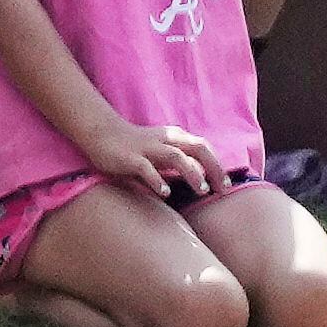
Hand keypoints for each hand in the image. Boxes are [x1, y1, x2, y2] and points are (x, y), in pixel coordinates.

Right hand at [88, 119, 227, 197]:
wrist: (101, 133)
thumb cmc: (136, 147)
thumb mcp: (162, 153)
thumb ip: (180, 165)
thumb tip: (202, 182)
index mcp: (175, 137)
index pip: (204, 148)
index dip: (218, 166)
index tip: (226, 186)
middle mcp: (165, 140)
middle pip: (198, 149)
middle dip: (214, 169)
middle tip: (222, 190)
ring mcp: (148, 148)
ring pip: (176, 157)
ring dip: (192, 173)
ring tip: (202, 191)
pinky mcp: (130, 157)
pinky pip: (146, 169)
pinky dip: (157, 180)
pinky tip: (166, 193)